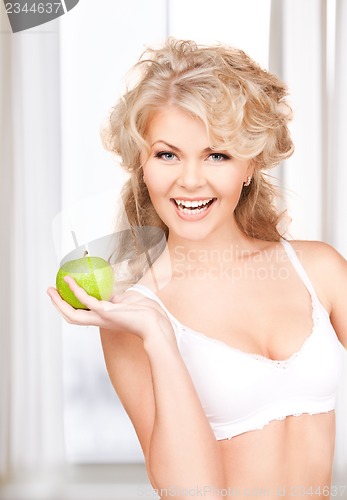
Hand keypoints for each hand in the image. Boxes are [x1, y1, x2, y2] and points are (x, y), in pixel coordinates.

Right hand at [47, 276, 171, 339]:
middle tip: (49, 292)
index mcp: (103, 319)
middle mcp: (99, 321)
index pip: (81, 316)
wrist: (156, 325)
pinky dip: (76, 291)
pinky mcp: (106, 312)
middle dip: (58, 305)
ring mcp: (102, 317)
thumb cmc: (146, 314)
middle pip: (71, 317)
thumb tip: (112, 294)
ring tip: (51, 289)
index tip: (62, 296)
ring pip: (73, 313)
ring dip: (59, 302)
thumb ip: (117, 300)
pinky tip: (70, 281)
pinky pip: (86, 301)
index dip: (69, 308)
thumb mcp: (128, 304)